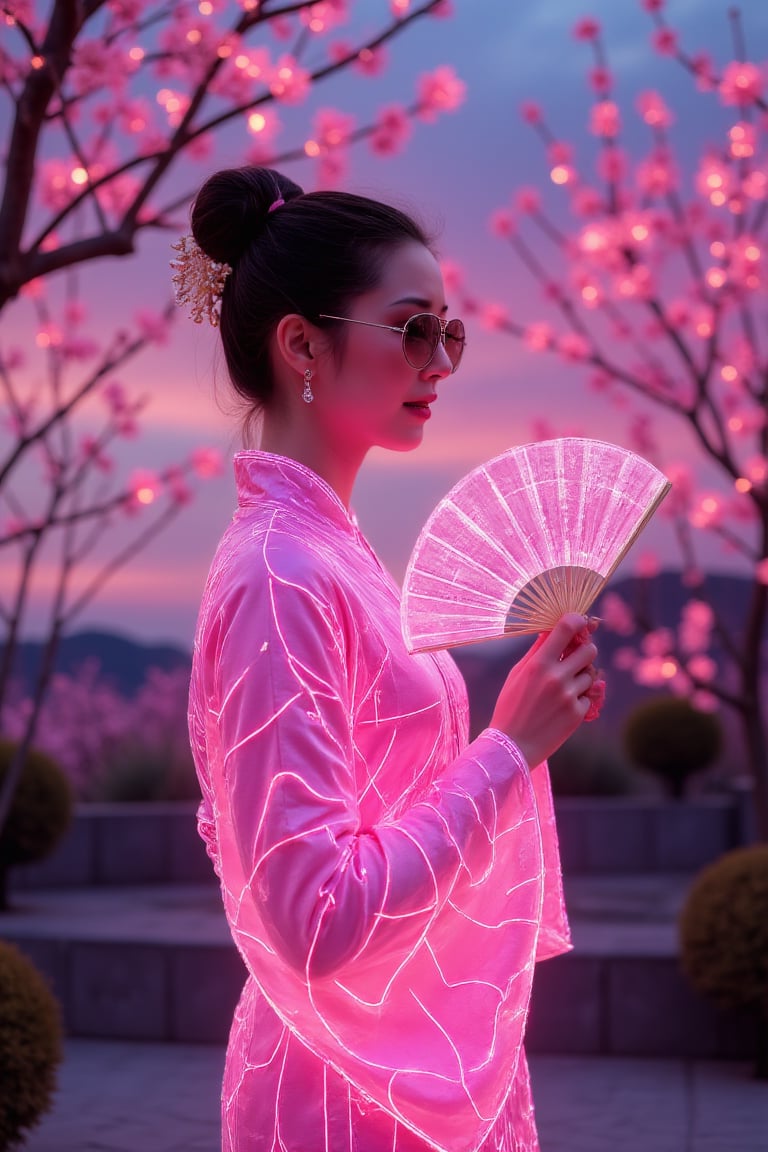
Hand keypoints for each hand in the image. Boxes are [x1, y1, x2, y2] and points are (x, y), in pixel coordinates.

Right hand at [489, 612, 599, 766]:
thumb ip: (536, 651)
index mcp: (538, 664)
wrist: (513, 746)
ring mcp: (569, 696)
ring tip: (562, 689)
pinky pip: (588, 696)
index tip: (580, 621)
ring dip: (581, 677)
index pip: (565, 629)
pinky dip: (578, 699)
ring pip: (590, 674)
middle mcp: (556, 677)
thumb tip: (550, 629)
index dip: (577, 620)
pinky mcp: (578, 714)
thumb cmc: (510, 706)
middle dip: (585, 650)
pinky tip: (561, 708)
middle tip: (576, 657)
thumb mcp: (517, 674)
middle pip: (590, 650)